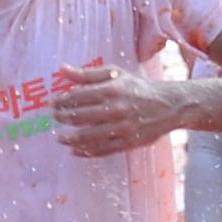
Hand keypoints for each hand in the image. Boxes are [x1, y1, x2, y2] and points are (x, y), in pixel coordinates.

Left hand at [51, 63, 177, 156]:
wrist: (169, 105)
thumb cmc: (139, 88)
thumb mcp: (116, 74)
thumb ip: (87, 74)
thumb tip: (61, 69)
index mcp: (112, 89)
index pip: (78, 96)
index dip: (62, 100)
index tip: (53, 102)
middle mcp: (116, 109)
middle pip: (80, 116)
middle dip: (63, 117)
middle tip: (55, 117)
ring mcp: (122, 128)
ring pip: (89, 136)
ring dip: (70, 138)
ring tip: (59, 138)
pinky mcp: (128, 143)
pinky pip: (102, 150)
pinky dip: (86, 152)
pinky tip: (75, 150)